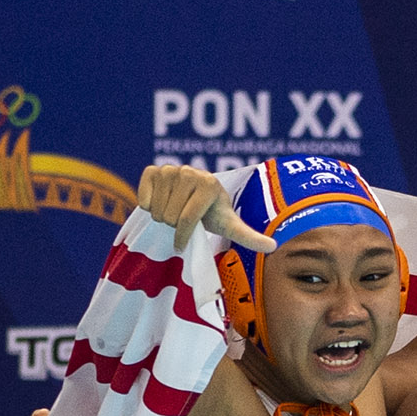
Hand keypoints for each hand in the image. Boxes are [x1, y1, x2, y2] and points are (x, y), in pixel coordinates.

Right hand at [136, 163, 272, 248]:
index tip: (182, 244)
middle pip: (169, 216)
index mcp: (208, 184)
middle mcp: (189, 172)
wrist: (195, 195)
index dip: (182, 237)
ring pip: (154, 209)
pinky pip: (142, 199)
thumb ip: (250, 236)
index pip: (186, 220)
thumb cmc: (213, 213)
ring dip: (161, 216)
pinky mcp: (152, 170)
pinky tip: (162, 200)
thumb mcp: (230, 225)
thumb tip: (274, 246)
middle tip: (182, 218)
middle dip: (173, 224)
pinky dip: (148, 206)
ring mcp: (169, 169)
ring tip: (174, 210)